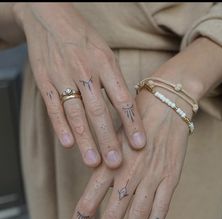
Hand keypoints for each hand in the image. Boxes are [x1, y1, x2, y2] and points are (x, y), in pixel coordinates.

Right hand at [13, 3, 145, 167]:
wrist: (48, 16)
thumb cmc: (83, 38)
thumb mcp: (105, 53)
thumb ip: (114, 81)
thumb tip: (127, 111)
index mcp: (105, 63)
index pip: (122, 99)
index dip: (132, 123)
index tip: (140, 144)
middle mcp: (85, 71)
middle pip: (99, 112)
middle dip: (108, 140)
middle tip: (116, 163)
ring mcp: (63, 76)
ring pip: (76, 114)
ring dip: (85, 140)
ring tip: (93, 162)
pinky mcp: (44, 81)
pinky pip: (53, 107)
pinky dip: (61, 127)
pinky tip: (68, 144)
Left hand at [64, 84, 190, 218]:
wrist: (164, 104)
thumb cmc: (134, 123)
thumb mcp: (112, 140)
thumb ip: (104, 165)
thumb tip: (93, 192)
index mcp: (110, 162)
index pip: (90, 199)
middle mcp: (128, 172)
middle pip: (112, 213)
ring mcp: (151, 175)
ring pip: (136, 214)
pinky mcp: (171, 176)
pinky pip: (162, 205)